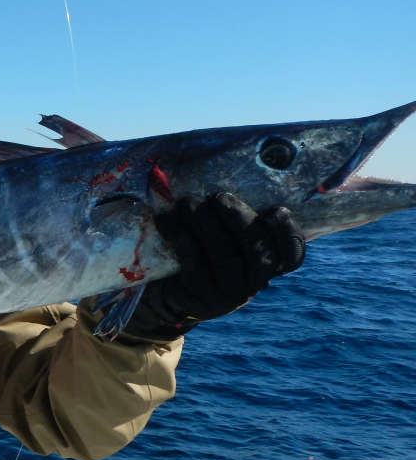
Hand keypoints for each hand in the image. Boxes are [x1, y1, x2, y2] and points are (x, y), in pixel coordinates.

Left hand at [124, 192, 305, 340]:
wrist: (170, 286)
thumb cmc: (205, 246)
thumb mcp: (226, 232)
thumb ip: (236, 211)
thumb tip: (237, 163)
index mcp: (270, 262)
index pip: (292, 254)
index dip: (288, 233)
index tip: (276, 210)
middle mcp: (255, 280)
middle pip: (259, 252)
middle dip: (240, 220)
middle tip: (220, 196)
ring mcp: (228, 292)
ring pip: (225, 257)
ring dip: (206, 224)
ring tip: (188, 202)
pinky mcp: (200, 296)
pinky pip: (193, 263)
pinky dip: (180, 236)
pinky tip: (167, 219)